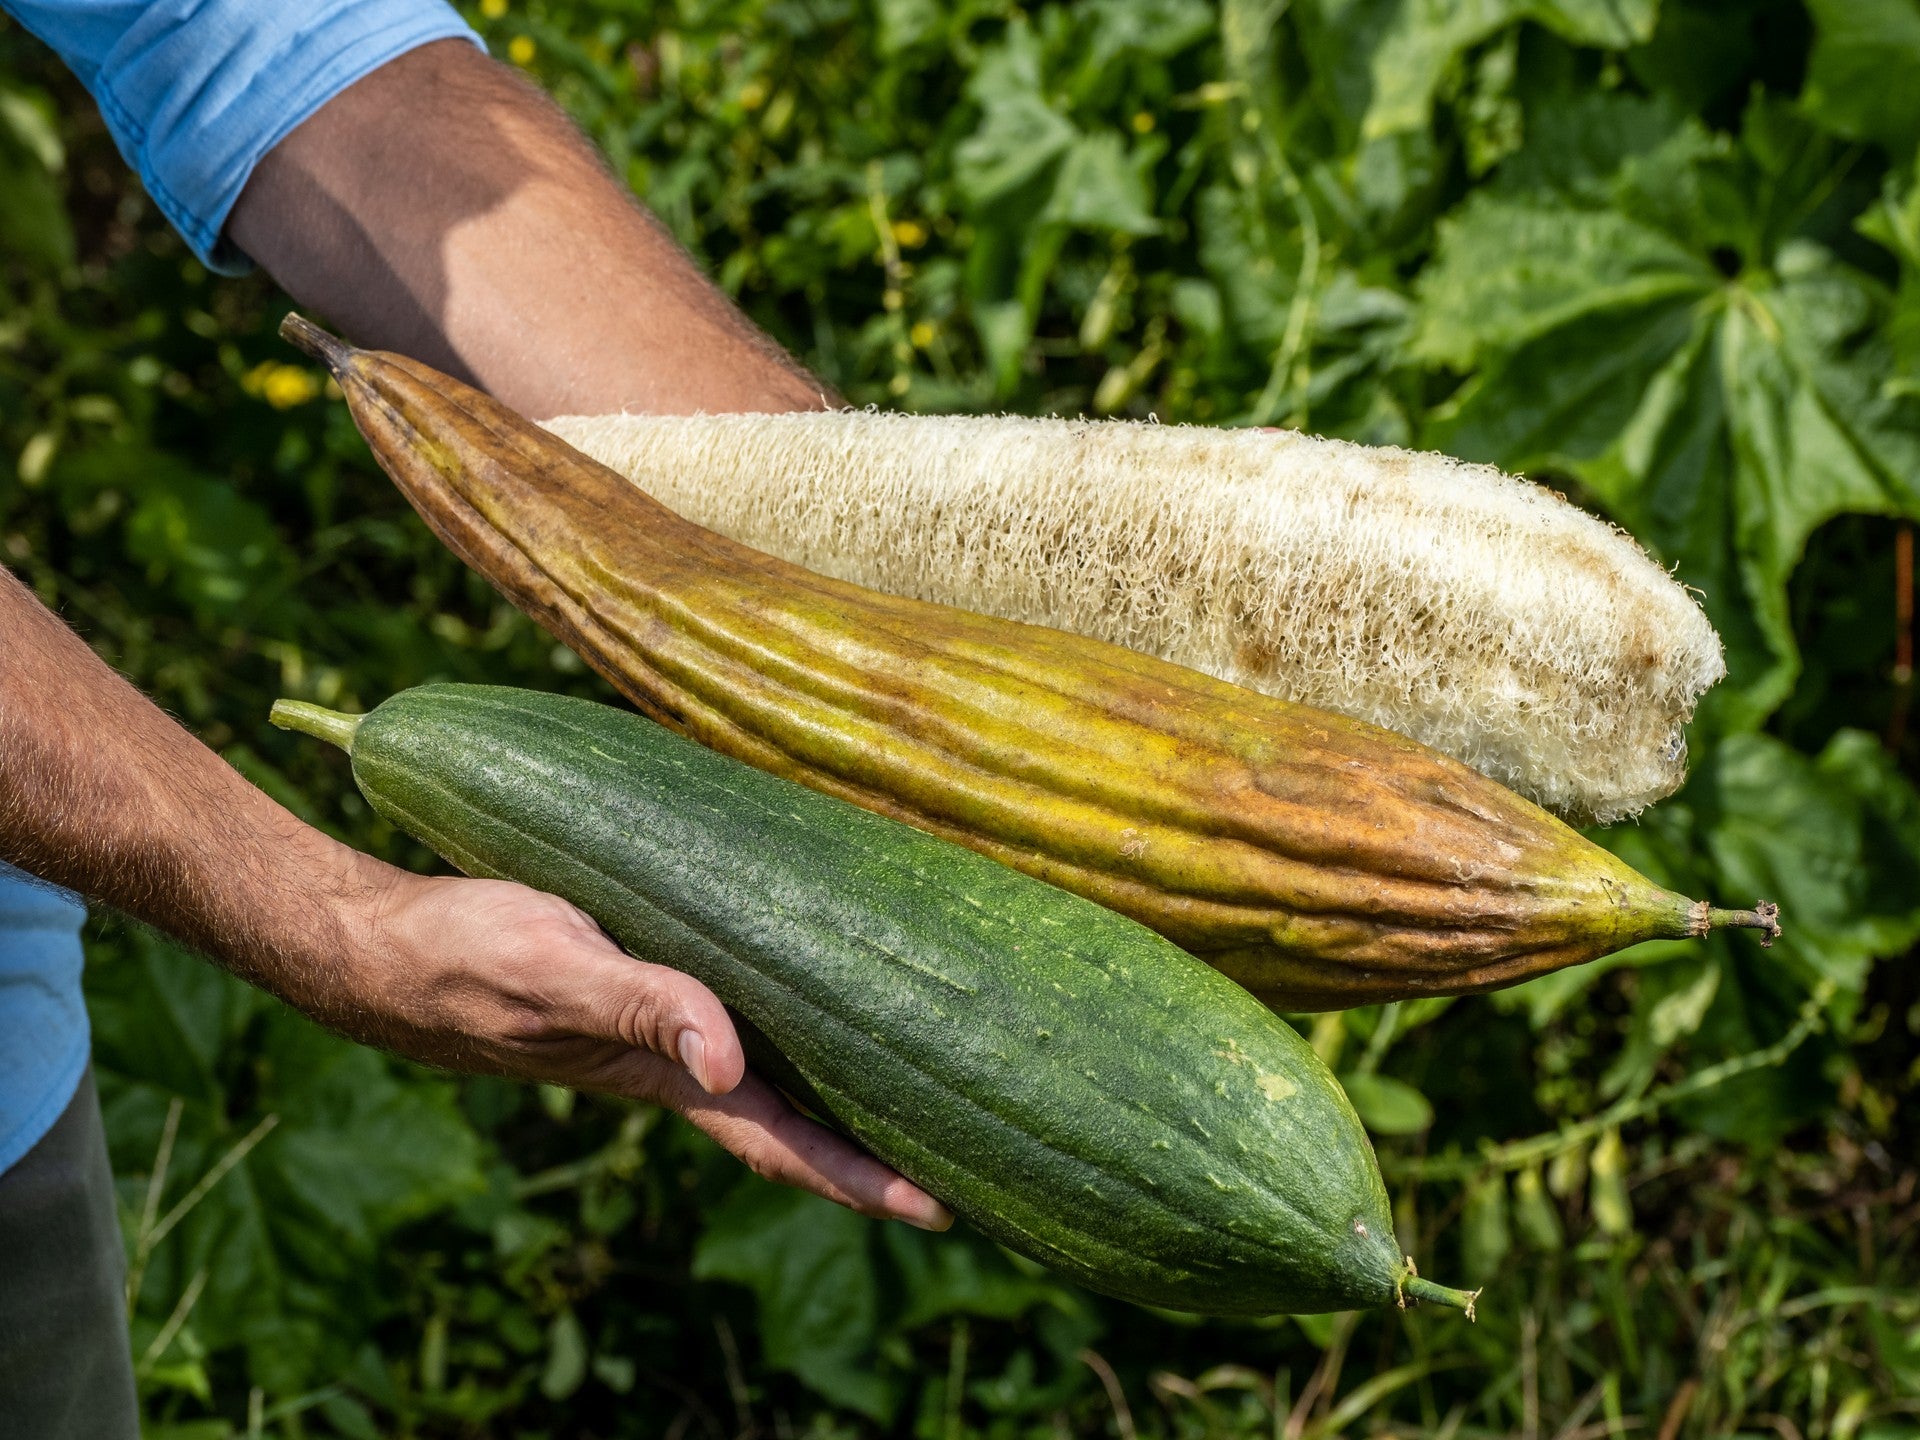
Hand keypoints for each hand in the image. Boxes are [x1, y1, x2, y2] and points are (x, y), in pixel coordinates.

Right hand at [335, 865, 951, 1229]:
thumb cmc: (462, 955)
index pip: (781, 1142)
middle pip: (790, 1126)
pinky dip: (785, 1033)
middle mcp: (670, 1066)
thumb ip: (642, 1007)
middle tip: (964, 1162)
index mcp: (662, 1077)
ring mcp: (652, 1038)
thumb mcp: (557, 970)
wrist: (378, 948)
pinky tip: (811, 1008)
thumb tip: (732, 1059)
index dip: (861, 1178)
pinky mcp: (634, 995)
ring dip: (835, 1099)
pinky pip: (731, 1025)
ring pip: (766, 1082)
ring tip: (916, 1097)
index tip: (942, 1206)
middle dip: (871, 1152)